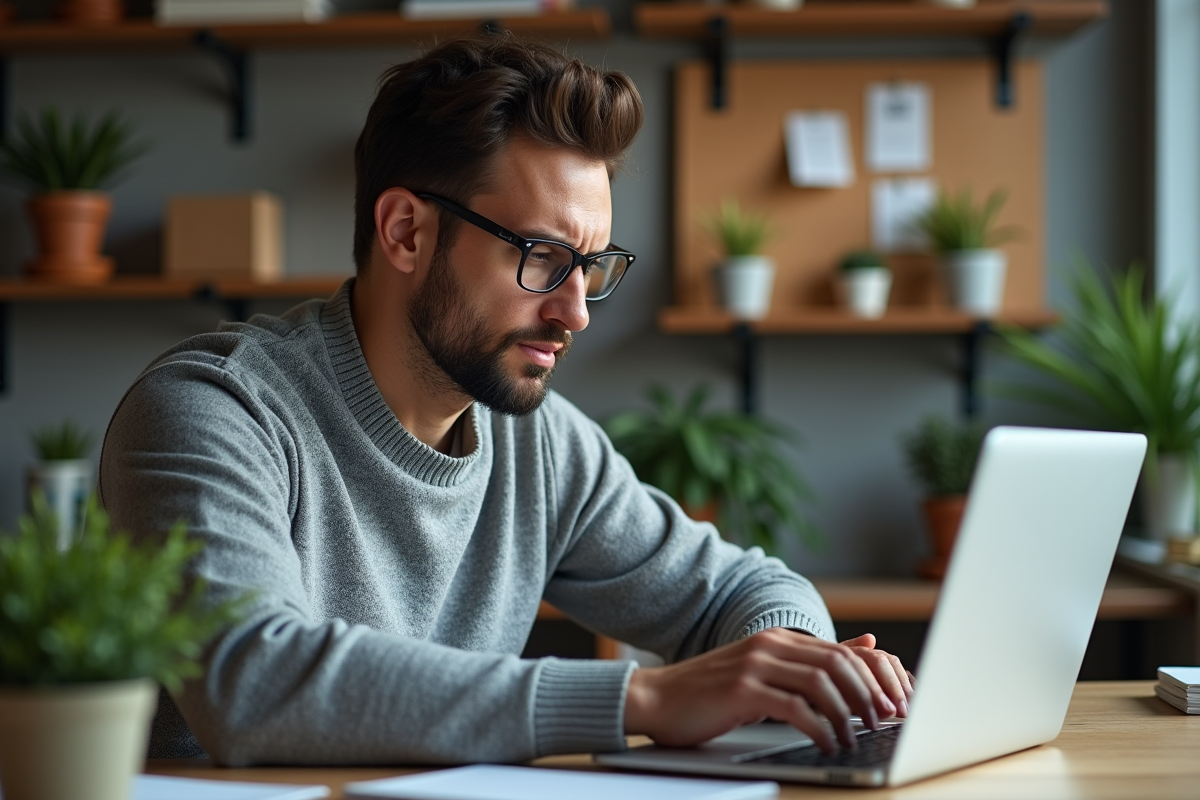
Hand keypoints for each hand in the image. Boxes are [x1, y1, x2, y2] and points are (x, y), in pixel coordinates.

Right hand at [623, 629, 913, 753]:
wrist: (654, 698)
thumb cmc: (709, 692)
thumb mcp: (765, 669)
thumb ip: (812, 660)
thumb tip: (868, 643)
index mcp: (779, 639)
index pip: (844, 651)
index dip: (876, 678)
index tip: (895, 706)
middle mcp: (770, 645)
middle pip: (839, 663)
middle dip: (870, 695)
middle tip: (885, 724)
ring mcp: (755, 664)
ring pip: (822, 682)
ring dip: (848, 713)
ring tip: (857, 738)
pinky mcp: (741, 690)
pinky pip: (794, 707)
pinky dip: (819, 728)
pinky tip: (827, 744)